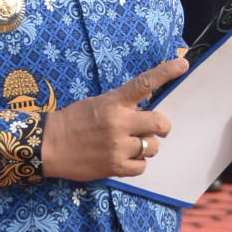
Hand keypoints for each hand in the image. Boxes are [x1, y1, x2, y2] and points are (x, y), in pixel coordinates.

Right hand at [41, 56, 188, 180]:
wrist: (49, 145)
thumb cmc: (74, 121)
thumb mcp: (97, 103)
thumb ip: (121, 105)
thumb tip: (145, 112)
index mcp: (114, 102)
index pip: (144, 83)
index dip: (165, 73)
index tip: (182, 64)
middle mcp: (119, 123)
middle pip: (160, 123)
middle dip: (162, 127)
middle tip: (156, 129)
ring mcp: (118, 146)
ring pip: (153, 147)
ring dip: (146, 147)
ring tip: (130, 146)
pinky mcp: (115, 166)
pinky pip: (142, 166)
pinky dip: (137, 163)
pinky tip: (124, 158)